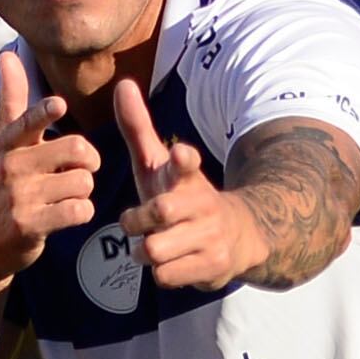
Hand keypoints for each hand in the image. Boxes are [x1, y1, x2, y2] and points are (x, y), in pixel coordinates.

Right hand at [0, 51, 103, 332]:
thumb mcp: (0, 144)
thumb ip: (10, 100)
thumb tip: (7, 55)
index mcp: (7, 144)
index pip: (26, 122)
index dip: (44, 113)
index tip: (59, 106)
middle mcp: (11, 167)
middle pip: (78, 150)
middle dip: (88, 162)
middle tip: (80, 172)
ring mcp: (18, 197)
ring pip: (83, 182)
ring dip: (84, 192)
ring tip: (66, 198)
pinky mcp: (29, 225)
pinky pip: (78, 210)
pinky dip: (82, 212)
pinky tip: (69, 215)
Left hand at [109, 79, 268, 293]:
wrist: (237, 236)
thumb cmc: (182, 196)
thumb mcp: (159, 164)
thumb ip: (138, 128)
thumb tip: (122, 83)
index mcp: (187, 176)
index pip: (186, 164)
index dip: (182, 160)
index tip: (182, 154)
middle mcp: (202, 203)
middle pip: (159, 212)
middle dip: (138, 220)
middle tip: (140, 220)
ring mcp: (210, 236)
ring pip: (155, 250)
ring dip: (145, 250)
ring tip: (155, 243)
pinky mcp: (212, 266)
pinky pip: (165, 275)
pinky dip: (161, 272)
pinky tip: (172, 262)